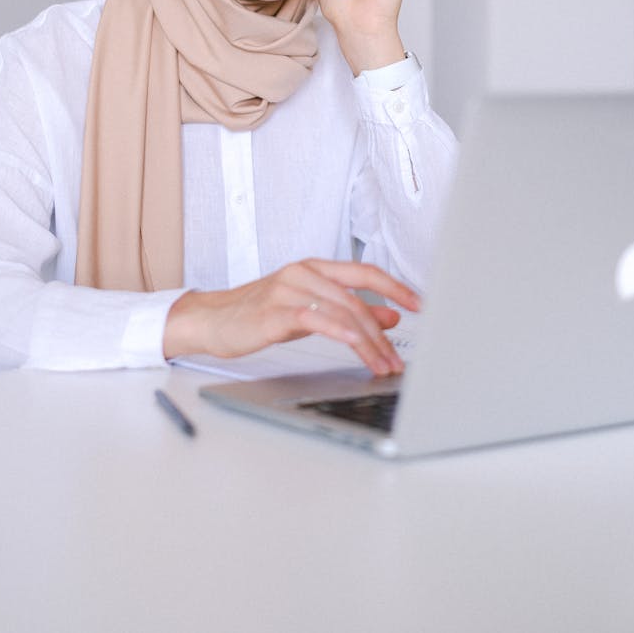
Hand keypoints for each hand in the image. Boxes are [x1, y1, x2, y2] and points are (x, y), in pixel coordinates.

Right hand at [163, 260, 420, 375]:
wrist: (213, 320)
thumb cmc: (260, 313)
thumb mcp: (309, 310)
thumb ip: (347, 311)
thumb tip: (390, 317)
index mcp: (314, 268)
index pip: (363, 271)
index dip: (395, 286)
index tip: (420, 303)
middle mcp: (303, 273)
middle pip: (356, 297)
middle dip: (382, 331)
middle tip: (398, 358)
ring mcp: (288, 289)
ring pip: (341, 310)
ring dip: (368, 342)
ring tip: (383, 364)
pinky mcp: (275, 312)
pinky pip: (316, 320)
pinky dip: (342, 334)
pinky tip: (356, 348)